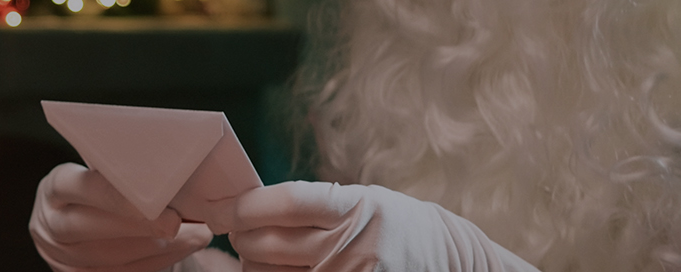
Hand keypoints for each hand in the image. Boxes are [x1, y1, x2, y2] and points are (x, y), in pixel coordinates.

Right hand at [30, 163, 213, 271]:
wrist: (77, 221)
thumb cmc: (100, 186)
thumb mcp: (99, 169)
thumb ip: (121, 166)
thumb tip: (174, 161)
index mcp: (56, 188)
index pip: (82, 187)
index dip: (117, 194)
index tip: (155, 194)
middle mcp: (52, 224)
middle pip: (92, 227)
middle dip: (141, 225)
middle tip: (177, 220)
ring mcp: (63, 257)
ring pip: (112, 257)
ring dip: (160, 247)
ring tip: (196, 233)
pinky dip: (159, 261)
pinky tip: (183, 247)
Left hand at [229, 181, 536, 271]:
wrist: (450, 262)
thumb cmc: (396, 226)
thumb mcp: (364, 201)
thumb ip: (314, 205)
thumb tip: (250, 208)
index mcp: (353, 207)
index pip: (283, 203)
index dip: (245, 206)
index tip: (231, 208)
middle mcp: (350, 244)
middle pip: (266, 242)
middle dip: (242, 236)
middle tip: (240, 232)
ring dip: (252, 263)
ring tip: (256, 254)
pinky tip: (277, 271)